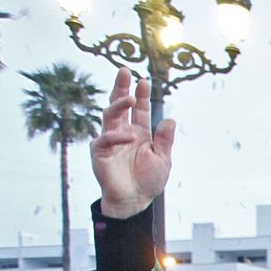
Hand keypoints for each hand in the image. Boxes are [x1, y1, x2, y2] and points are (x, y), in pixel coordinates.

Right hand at [90, 69, 174, 219]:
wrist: (134, 200)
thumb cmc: (148, 180)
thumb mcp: (163, 159)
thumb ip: (165, 140)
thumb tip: (170, 119)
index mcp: (139, 132)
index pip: (139, 109)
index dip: (141, 95)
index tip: (145, 80)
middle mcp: (123, 131)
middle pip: (120, 104)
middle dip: (121, 87)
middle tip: (124, 70)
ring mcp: (110, 140)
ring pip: (109, 115)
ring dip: (118, 104)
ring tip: (129, 97)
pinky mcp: (100, 151)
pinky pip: (106, 139)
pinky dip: (116, 137)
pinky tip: (129, 137)